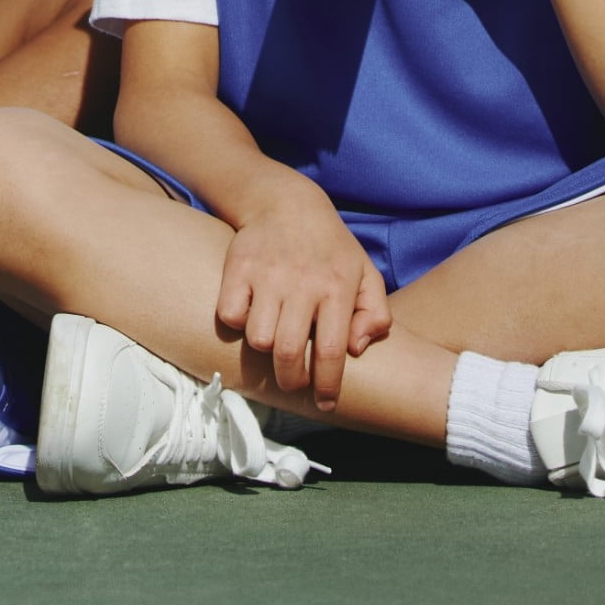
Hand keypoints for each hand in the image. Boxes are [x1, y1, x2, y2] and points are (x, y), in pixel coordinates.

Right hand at [216, 177, 390, 409]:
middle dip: (291, 381)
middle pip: (290, 353)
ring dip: (264, 350)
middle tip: (294, 381)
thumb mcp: (365, 273)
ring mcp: (267, 275)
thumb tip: (357, 349)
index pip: (333, 352)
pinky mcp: (238, 267)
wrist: (285, 201)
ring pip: (257, 339)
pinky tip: (250, 315)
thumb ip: (375, 313)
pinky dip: (237, 324)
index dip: (328, 386)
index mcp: (337, 287)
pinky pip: (229, 315)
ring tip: (273, 342)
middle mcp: (302, 283)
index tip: (326, 403)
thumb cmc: (330, 247)